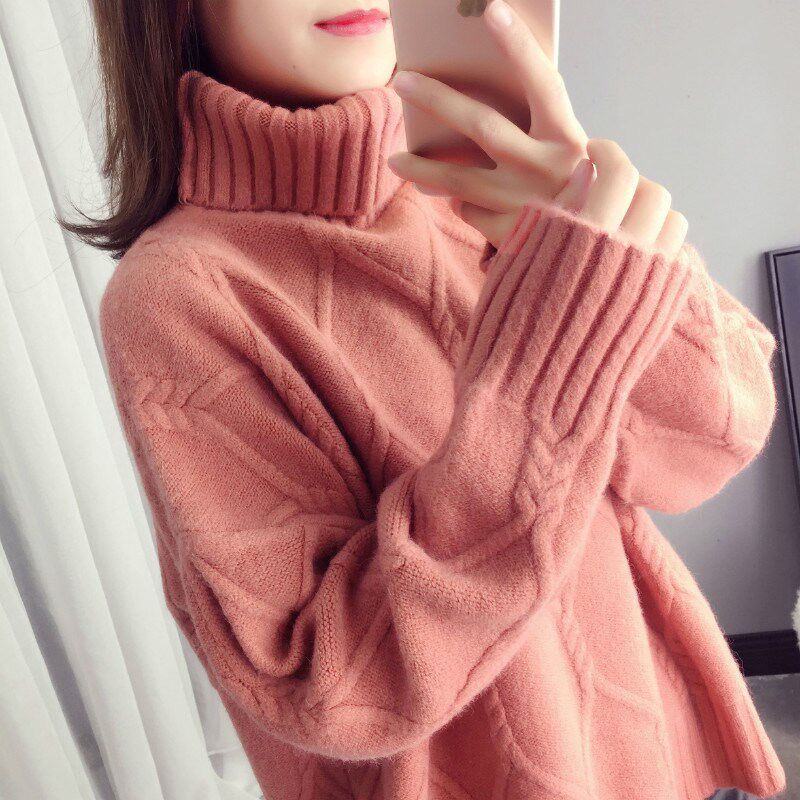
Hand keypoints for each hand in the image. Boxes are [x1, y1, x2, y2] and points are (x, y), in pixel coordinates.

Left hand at [385, 0, 687, 258]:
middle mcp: (544, 171)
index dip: (518, 46)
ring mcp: (521, 205)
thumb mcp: (574, 162)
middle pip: (480, 125)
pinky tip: (461, 203)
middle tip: (402, 79)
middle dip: (438, 98)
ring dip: (422, 167)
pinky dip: (464, 206)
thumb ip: (539, 137)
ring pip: (458, 181)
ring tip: (394, 158)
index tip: (491, 11)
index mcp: (570, 143)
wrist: (602, 262)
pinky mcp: (507, 236)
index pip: (543, 82)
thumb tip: (477, 115)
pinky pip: (471, 212)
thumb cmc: (587, 201)